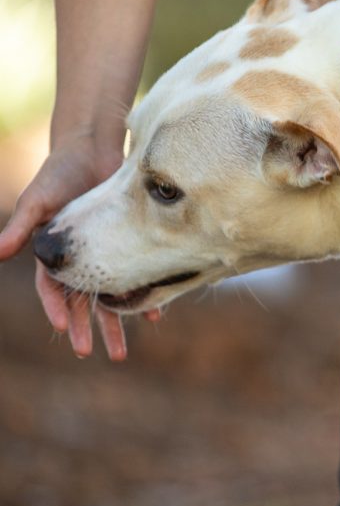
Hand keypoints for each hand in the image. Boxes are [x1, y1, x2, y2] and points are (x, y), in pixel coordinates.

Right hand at [0, 134, 158, 359]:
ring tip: (121, 351)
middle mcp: (80, 259)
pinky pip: (135, 276)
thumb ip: (21, 227)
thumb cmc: (60, 173)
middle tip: (91, 353)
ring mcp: (105, 253)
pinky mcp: (128, 244)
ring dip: (114, 323)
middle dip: (85, 327)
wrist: (95, 152)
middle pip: (81, 301)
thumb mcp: (38, 199)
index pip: (52, 289)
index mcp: (54, 253)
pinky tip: (152, 315)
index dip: (57, 307)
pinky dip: (142, 295)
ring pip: (109, 295)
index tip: (65, 327)